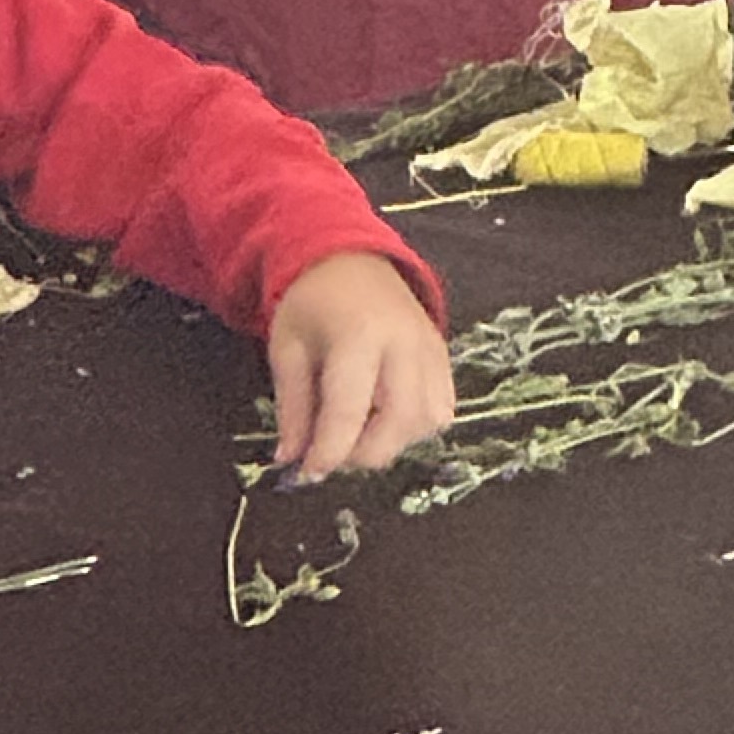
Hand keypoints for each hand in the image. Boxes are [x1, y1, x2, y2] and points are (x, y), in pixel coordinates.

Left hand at [267, 252, 455, 482]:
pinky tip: (383, 416)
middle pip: (398, 423)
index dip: (327, 452)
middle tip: (332, 450)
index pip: (348, 411)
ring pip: (426, 423)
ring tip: (357, 428)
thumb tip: (291, 459)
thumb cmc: (313, 304)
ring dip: (390, 442)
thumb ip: (293, 407)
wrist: (353, 261)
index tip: (307, 472)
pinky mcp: (446, 358)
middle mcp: (405, 343)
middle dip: (362, 453)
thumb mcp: (287, 349)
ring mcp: (432, 351)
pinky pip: (441, 412)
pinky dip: (412, 428)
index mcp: (358, 335)